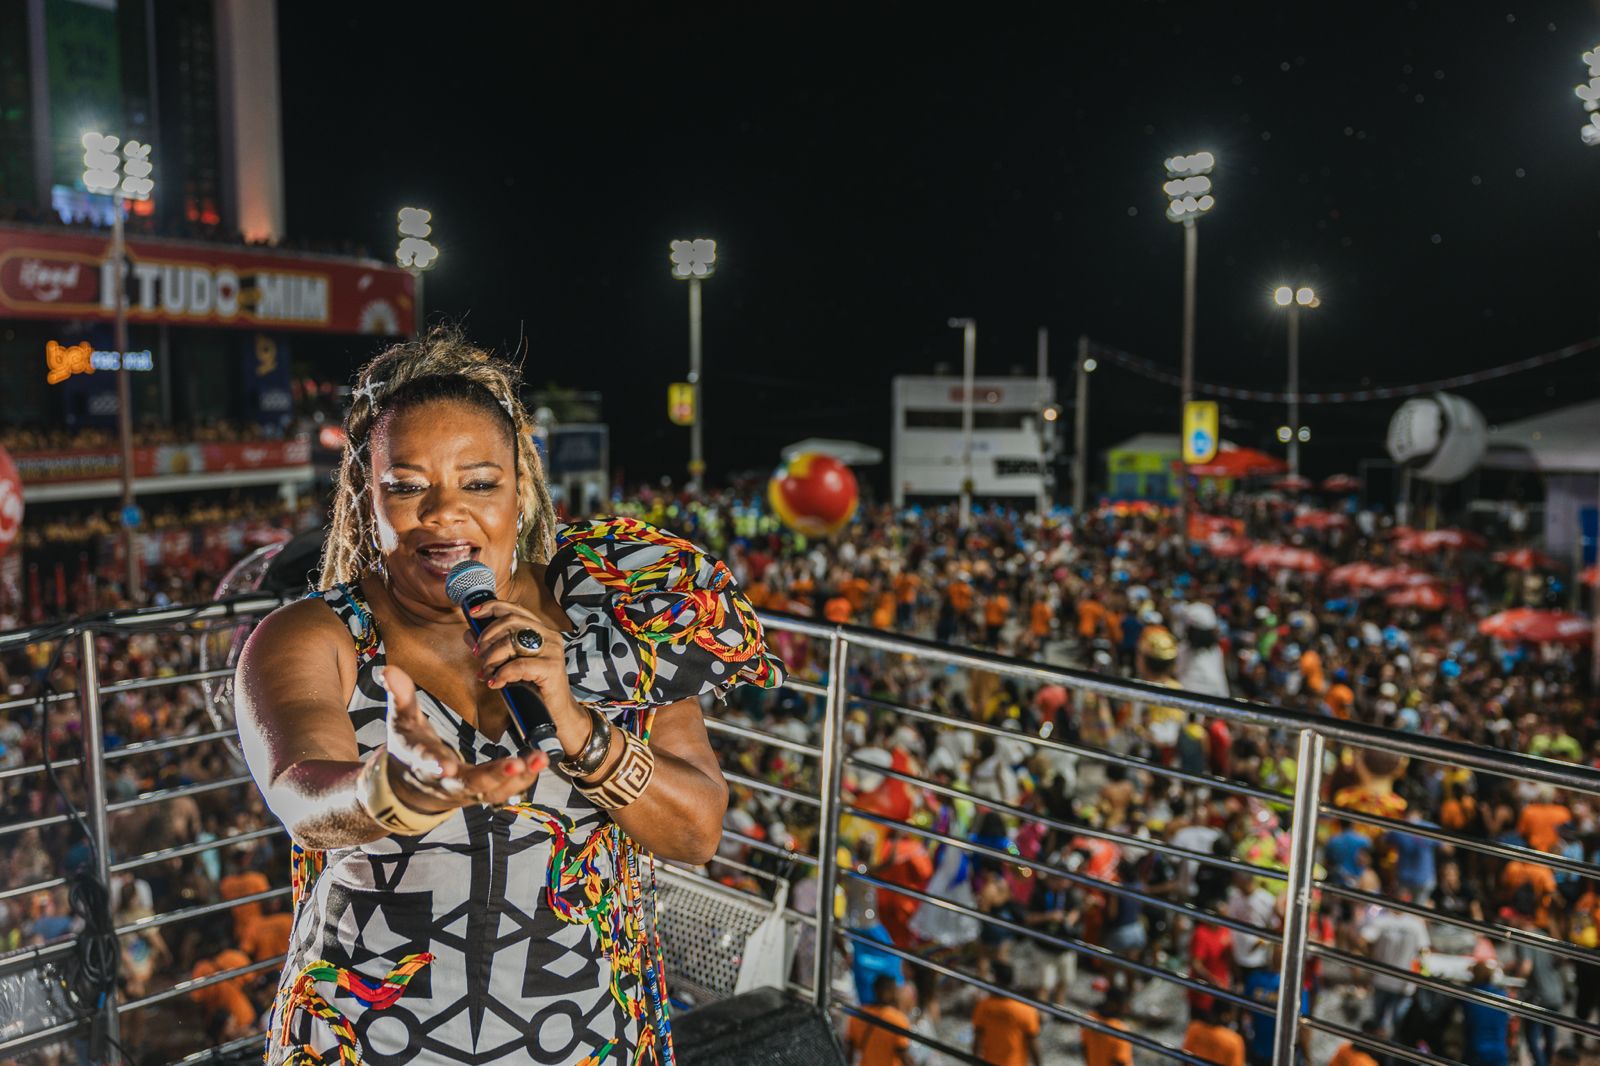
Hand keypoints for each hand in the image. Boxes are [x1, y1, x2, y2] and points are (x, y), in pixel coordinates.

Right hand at [379, 665, 545, 810]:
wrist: (410, 785)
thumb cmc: (408, 745)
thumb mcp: (400, 720)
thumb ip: (399, 695)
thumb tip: (387, 669)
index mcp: (421, 760)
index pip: (426, 763)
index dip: (435, 764)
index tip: (446, 767)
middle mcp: (444, 781)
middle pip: (468, 783)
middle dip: (492, 775)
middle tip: (515, 764)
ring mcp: (464, 790)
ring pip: (492, 790)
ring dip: (518, 778)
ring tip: (540, 759)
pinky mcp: (481, 792)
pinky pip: (504, 790)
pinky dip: (523, 779)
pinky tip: (540, 762)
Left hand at [465, 599, 580, 721]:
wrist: (555, 713)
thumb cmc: (533, 688)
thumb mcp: (509, 664)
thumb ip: (491, 648)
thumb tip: (469, 634)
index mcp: (542, 631)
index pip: (515, 609)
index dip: (492, 607)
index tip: (472, 613)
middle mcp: (549, 636)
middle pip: (511, 622)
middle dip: (487, 636)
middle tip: (477, 654)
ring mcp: (552, 650)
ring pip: (512, 642)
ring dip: (491, 657)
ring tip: (485, 673)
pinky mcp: (552, 667)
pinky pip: (518, 665)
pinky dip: (502, 674)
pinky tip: (495, 683)